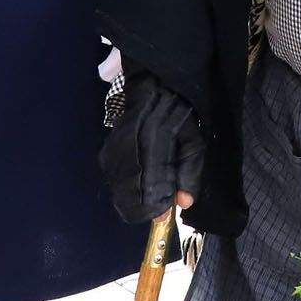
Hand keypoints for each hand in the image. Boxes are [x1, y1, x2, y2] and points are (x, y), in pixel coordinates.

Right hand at [98, 73, 205, 225]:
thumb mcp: (194, 142)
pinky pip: (115, 183)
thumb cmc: (179, 115)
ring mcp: (112, 153)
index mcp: (152, 146)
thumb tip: (183, 204)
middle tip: (161, 203)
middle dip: (146, 207)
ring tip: (154, 190)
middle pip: (129, 199)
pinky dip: (128, 190)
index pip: (148, 191)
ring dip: (137, 200)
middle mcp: (126, 151)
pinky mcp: (106, 154)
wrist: (152, 89)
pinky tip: (142, 182)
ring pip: (120, 194)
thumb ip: (190, 173)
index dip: (157, 208)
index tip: (167, 211)